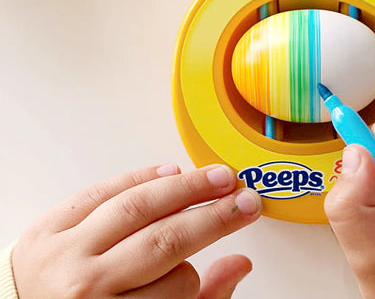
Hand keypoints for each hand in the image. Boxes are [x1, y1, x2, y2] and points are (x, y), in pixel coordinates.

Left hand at [12, 163, 261, 297]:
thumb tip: (239, 264)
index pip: (177, 283)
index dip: (206, 264)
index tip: (241, 223)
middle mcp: (82, 288)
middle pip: (163, 240)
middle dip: (213, 215)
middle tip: (244, 198)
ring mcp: (61, 253)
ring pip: (136, 207)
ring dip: (185, 187)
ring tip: (218, 177)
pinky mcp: (46, 227)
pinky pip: (100, 192)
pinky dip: (138, 177)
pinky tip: (170, 171)